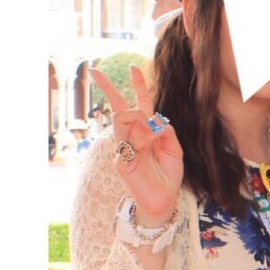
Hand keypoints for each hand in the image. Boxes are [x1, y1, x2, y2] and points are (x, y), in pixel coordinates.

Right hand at [90, 65, 183, 225]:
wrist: (163, 201)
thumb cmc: (168, 176)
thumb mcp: (174, 150)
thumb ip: (167, 132)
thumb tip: (155, 119)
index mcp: (147, 132)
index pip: (140, 104)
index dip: (138, 86)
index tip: (134, 68)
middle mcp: (134, 137)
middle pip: (120, 107)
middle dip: (108, 88)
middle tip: (95, 71)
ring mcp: (125, 147)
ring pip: (121, 120)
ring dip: (136, 117)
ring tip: (150, 130)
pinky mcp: (122, 160)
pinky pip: (128, 140)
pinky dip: (141, 137)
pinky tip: (150, 142)